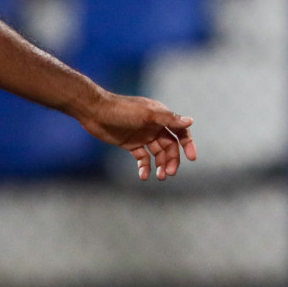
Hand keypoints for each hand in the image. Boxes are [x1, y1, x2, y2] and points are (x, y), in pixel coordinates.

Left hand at [75, 93, 196, 180]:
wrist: (95, 111)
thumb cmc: (123, 110)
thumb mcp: (148, 114)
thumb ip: (169, 119)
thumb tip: (191, 121)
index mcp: (162, 117)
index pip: (181, 132)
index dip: (188, 144)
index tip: (192, 158)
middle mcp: (155, 127)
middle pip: (170, 146)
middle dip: (171, 160)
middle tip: (168, 173)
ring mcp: (143, 136)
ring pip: (157, 153)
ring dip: (160, 165)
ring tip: (159, 177)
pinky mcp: (131, 144)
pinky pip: (142, 157)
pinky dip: (145, 166)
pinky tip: (144, 176)